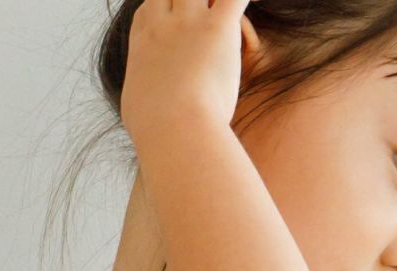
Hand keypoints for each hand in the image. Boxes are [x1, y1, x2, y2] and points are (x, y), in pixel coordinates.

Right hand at [121, 0, 258, 143]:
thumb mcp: (138, 108)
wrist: (173, 132)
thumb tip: (145, 109)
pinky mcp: (218, 28)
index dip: (169, 7)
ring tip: (231, 17)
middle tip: (212, 18)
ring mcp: (189, 21)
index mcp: (144, 39)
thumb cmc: (156, 131)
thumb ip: (145, 97)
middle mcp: (163, 22)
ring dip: (220, 1)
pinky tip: (258, 3)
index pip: (153, 4)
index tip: (182, 22)